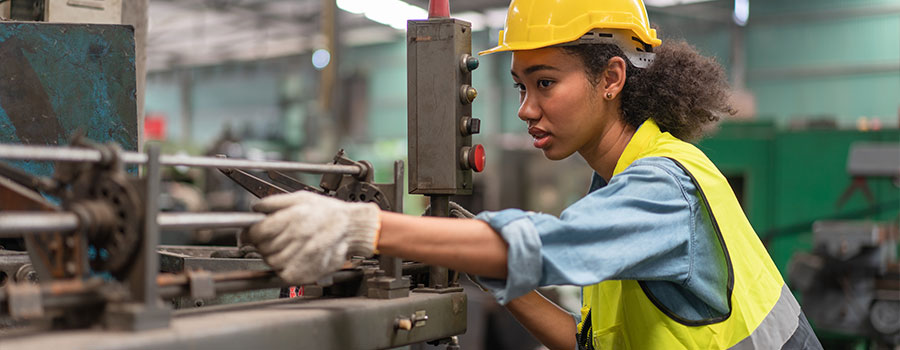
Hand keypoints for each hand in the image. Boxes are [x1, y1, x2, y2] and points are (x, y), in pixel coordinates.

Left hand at [243, 191, 379, 284]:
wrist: (352, 228)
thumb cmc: (329, 212)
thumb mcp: (302, 197)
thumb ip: (275, 201)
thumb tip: (255, 207)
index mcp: (294, 219)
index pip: (257, 232)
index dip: (249, 234)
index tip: (249, 234)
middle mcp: (298, 238)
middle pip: (262, 247)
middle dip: (261, 243)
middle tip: (271, 239)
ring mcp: (302, 257)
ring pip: (270, 261)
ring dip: (272, 255)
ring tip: (286, 247)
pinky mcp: (306, 273)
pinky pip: (282, 273)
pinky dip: (283, 268)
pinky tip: (292, 258)